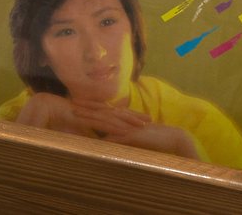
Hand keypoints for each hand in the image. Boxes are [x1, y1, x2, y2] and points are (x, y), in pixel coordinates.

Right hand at [15, 93, 146, 139]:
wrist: (37, 109)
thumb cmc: (50, 121)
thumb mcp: (69, 131)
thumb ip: (80, 136)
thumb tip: (90, 144)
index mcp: (88, 111)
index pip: (110, 113)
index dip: (124, 115)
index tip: (138, 119)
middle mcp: (89, 109)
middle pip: (114, 112)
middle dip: (132, 116)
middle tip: (149, 119)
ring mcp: (85, 111)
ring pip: (110, 116)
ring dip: (127, 121)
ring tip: (142, 125)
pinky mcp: (80, 116)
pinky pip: (99, 122)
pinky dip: (113, 127)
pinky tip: (125, 130)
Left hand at [72, 102, 198, 160]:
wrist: (171, 137)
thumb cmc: (152, 137)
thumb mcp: (133, 134)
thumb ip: (120, 134)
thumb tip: (107, 138)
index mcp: (123, 118)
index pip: (103, 109)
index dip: (89, 105)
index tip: (75, 102)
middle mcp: (124, 119)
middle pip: (101, 112)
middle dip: (85, 108)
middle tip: (70, 105)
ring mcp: (128, 127)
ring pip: (106, 121)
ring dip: (91, 118)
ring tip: (77, 116)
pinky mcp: (133, 136)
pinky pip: (118, 137)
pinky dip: (107, 138)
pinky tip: (96, 139)